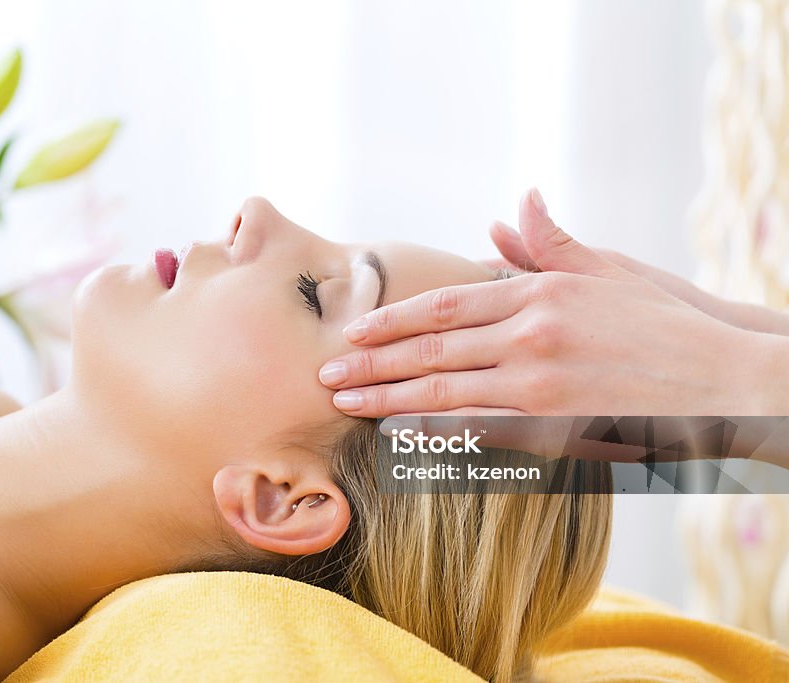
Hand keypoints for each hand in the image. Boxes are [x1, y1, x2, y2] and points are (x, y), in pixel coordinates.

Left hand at [318, 189, 786, 416]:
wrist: (723, 380)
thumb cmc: (662, 322)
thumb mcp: (608, 271)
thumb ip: (551, 244)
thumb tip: (515, 206)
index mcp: (539, 294)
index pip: (443, 307)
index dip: (390, 322)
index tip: (352, 335)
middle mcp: (531, 337)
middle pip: (430, 352)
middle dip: (371, 365)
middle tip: (325, 377)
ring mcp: (541, 386)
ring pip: (444, 394)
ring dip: (387, 401)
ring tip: (346, 406)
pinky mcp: (555, 428)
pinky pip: (479, 433)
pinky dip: (434, 434)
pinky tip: (400, 436)